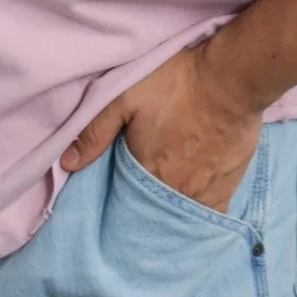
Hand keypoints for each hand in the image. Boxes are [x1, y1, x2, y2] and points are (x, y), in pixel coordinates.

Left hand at [60, 36, 263, 214]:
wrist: (229, 79)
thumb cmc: (176, 83)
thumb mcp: (124, 97)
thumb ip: (95, 132)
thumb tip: (67, 164)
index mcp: (146, 171)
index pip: (125, 203)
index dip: (118, 204)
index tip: (113, 206)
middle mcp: (175, 190)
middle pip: (153, 213)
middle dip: (143, 214)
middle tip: (137, 210)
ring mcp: (203, 192)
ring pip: (181, 217)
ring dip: (170, 215)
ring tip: (162, 213)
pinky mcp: (228, 186)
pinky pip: (211, 215)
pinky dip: (199, 216)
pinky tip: (193, 214)